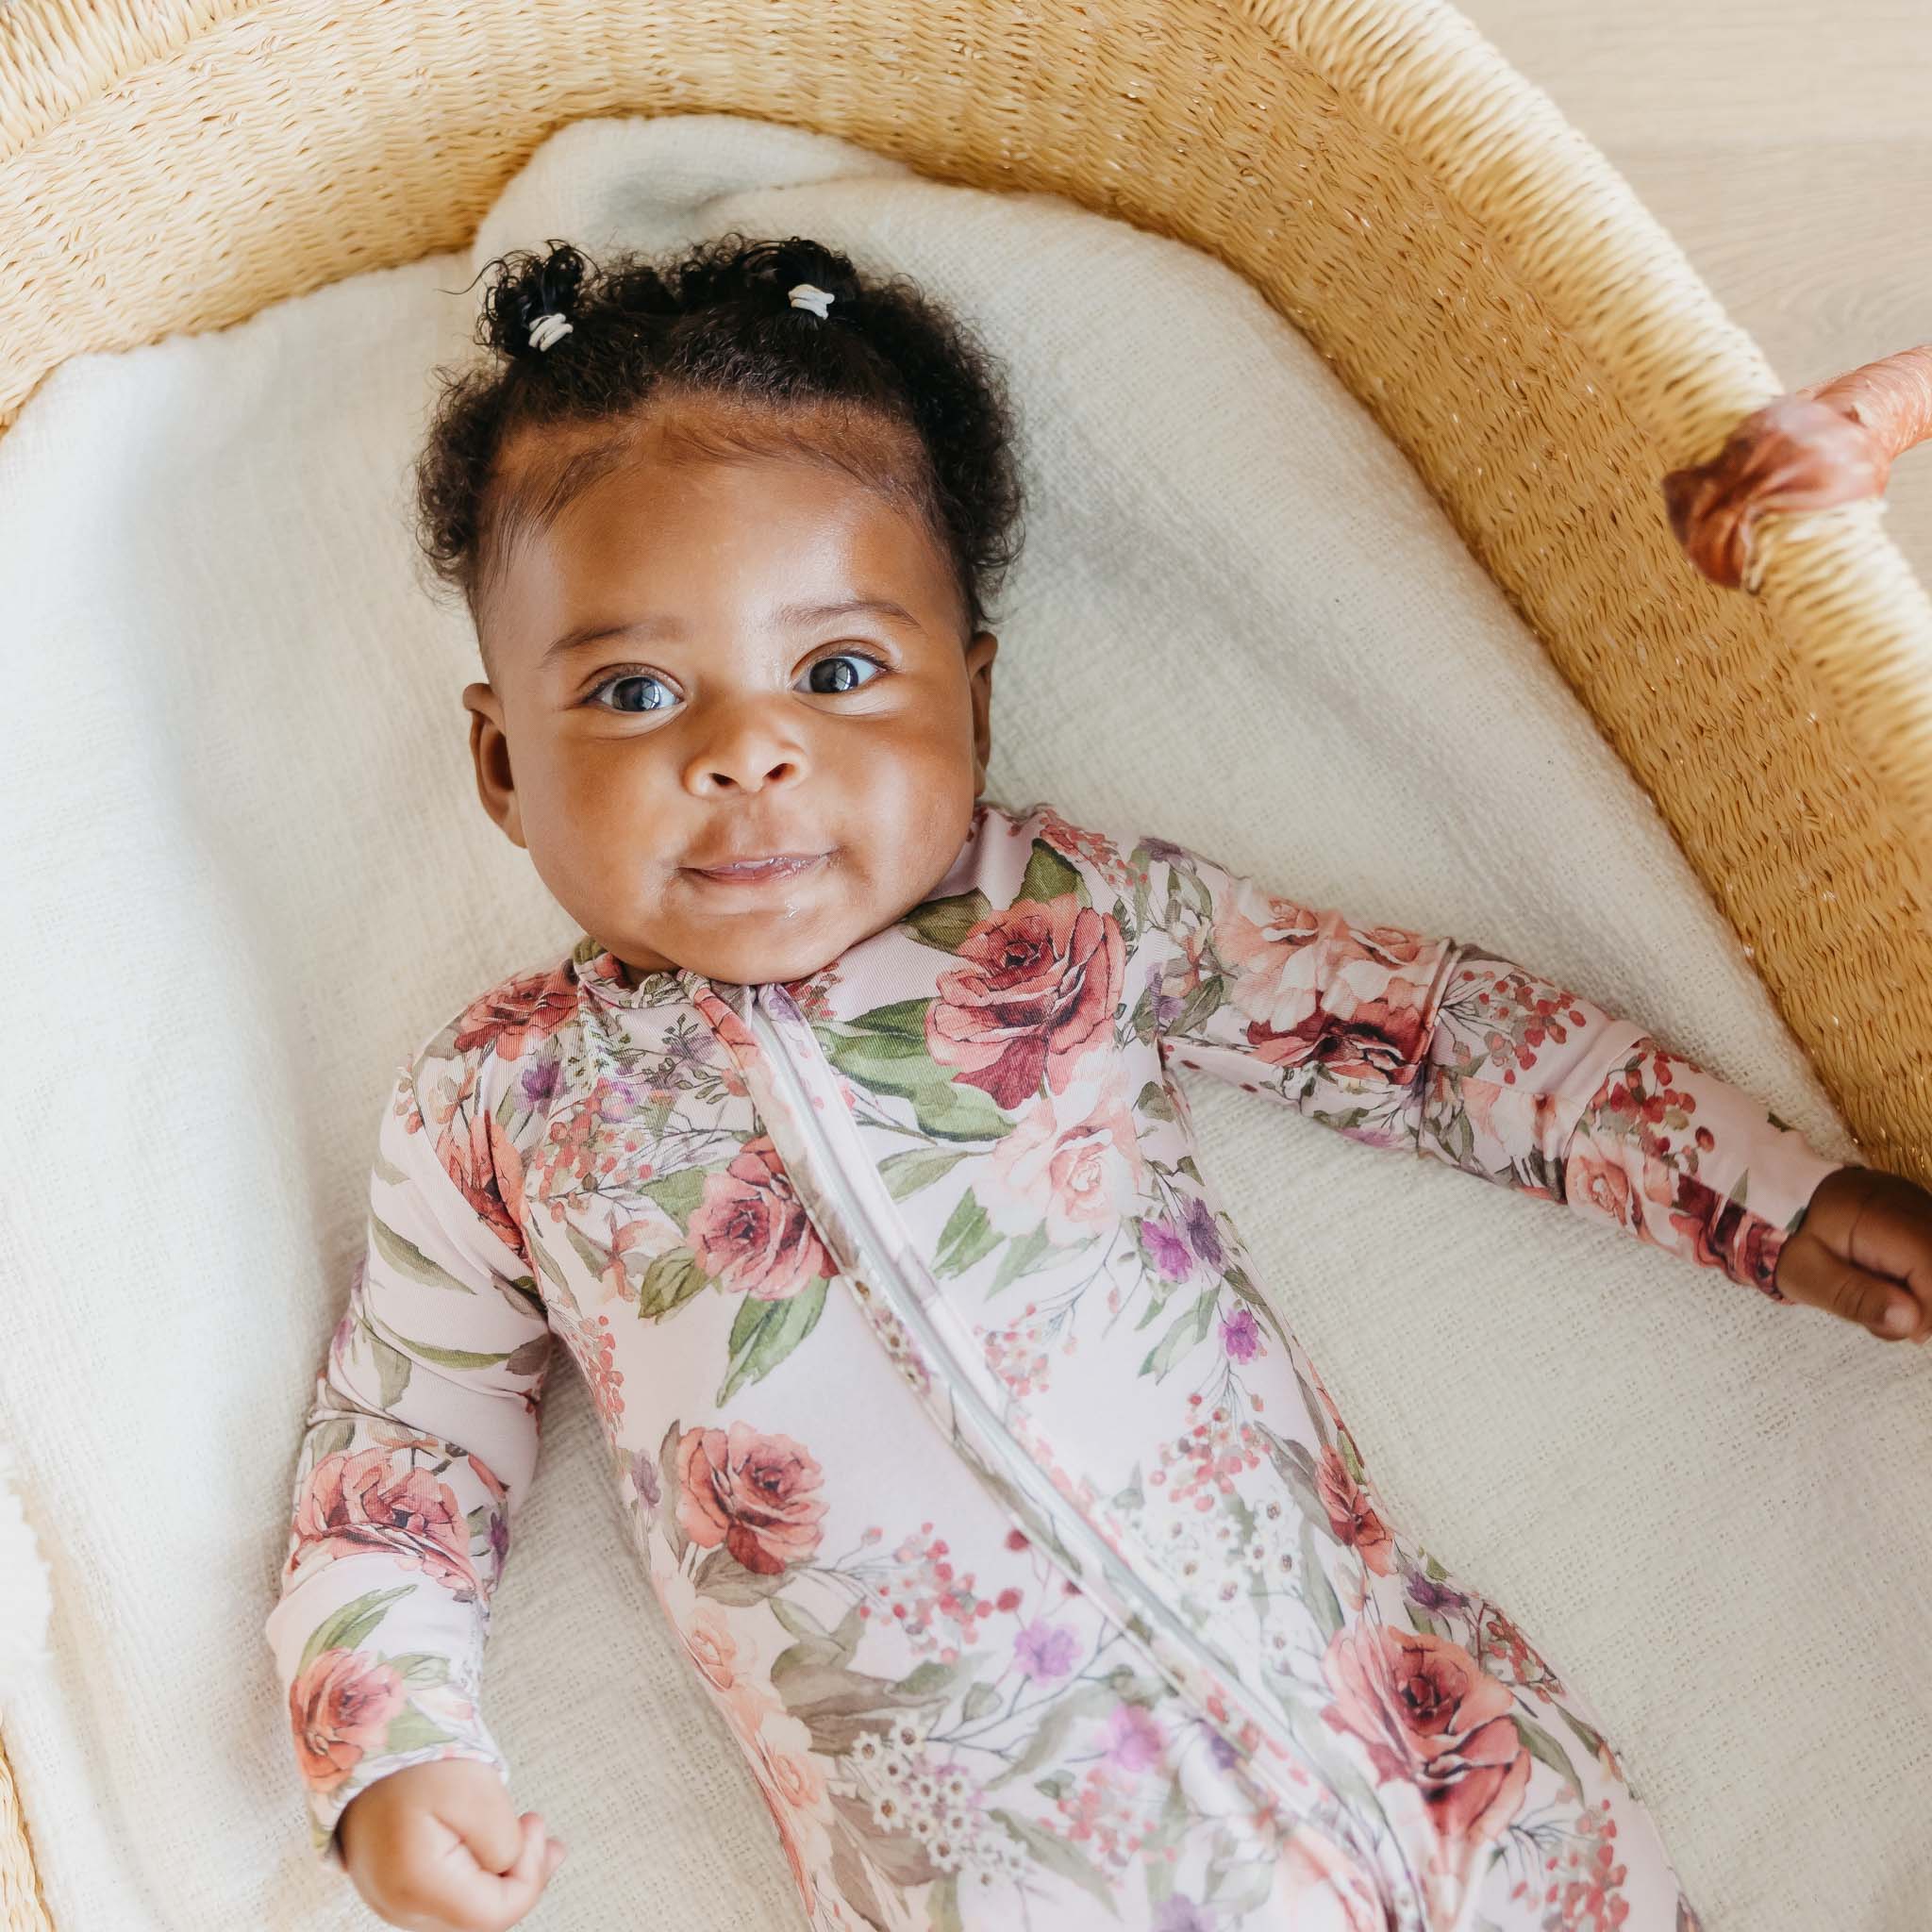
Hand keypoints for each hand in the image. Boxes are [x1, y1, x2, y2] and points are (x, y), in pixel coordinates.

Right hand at [336, 1759, 566, 1931]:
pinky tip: (493, 1845)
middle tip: (542, 1830)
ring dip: (502, 1875)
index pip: (495, 1915)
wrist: (368, 1752)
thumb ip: (502, 1843)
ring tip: (528, 1834)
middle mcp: (400, 1909)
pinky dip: (477, 1874)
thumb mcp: (477, 1792)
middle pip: (481, 1917)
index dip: (530, 1878)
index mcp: (419, 1887)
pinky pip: (446, 1897)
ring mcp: (393, 1905)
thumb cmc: (420, 1767)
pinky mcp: (394, 1891)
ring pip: (466, 1909)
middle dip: (522, 1876)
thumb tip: (508, 1869)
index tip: (535, 1824)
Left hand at [1773, 1166, 1931, 1344]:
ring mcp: (1916, 1206)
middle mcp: (1908, 1204)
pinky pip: (1931, 1253)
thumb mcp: (1808, 1276)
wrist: (1778, 1203)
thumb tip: (1912, 1322)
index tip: (1906, 1331)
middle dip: (1926, 1305)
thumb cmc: (1789, 1241)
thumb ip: (1856, 1298)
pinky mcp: (1917, 1215)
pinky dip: (1919, 1279)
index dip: (1928, 1309)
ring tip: (1880, 1299)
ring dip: (1922, 1294)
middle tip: (1887, 1317)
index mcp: (1879, 1216)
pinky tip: (1887, 1285)